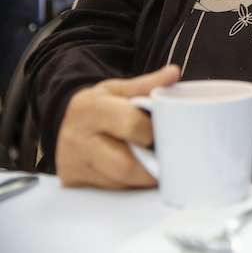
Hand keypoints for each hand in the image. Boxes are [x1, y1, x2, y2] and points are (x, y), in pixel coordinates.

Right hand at [54, 64, 180, 188]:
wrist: (65, 121)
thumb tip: (173, 74)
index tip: (168, 132)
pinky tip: (139, 174)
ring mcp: (73, 162)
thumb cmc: (99, 105)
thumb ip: (147, 84)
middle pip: (124, 165)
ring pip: (119, 182)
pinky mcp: (73, 180)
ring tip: (158, 166)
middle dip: (153, 165)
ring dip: (143, 178)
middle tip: (170, 159)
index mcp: (91, 108)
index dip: (154, 131)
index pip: (131, 125)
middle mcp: (77, 138)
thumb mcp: (118, 89)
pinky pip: (109, 189)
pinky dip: (129, 184)